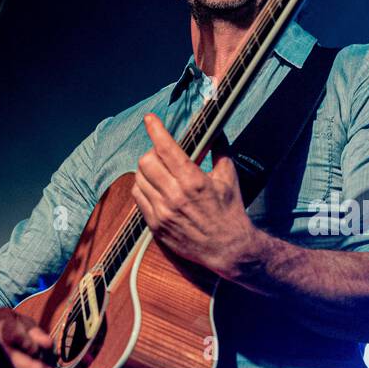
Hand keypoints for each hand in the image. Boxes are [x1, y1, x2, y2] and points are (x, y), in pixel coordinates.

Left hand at [131, 113, 261, 277]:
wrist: (228, 248)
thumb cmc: (230, 212)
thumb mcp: (229, 178)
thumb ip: (220, 151)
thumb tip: (216, 131)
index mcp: (194, 181)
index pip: (166, 148)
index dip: (155, 129)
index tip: (150, 119)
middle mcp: (175, 196)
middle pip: (146, 162)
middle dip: (152, 153)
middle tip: (162, 155)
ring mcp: (163, 212)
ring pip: (139, 179)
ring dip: (147, 171)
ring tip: (159, 173)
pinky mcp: (156, 225)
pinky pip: (138, 198)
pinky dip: (143, 188)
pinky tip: (155, 188)